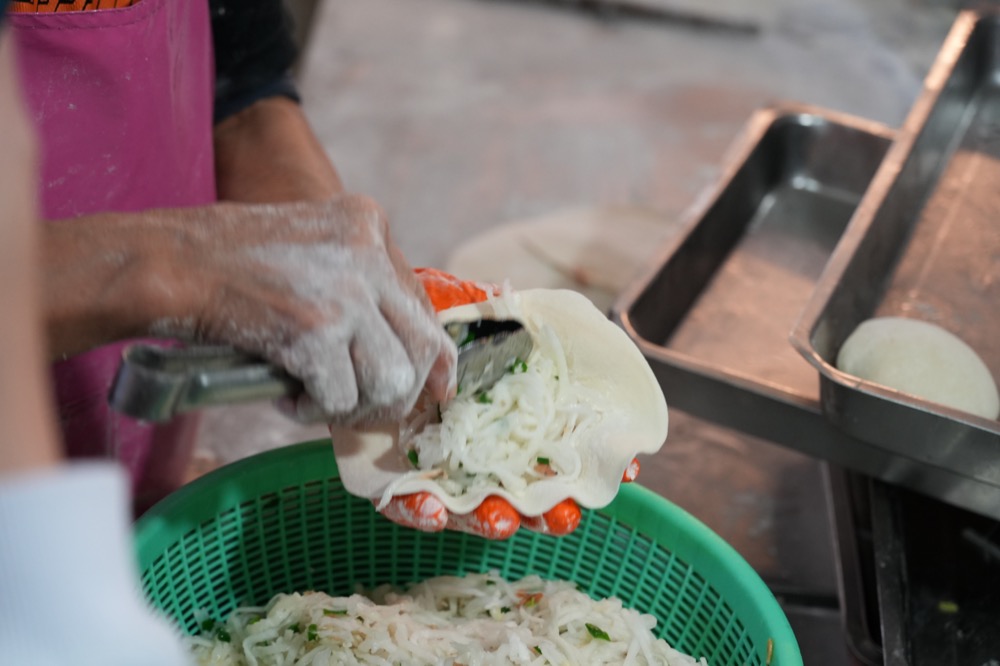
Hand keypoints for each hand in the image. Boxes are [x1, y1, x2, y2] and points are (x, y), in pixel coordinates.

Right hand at [43, 195, 456, 427]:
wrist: (170, 260)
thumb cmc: (231, 258)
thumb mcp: (314, 247)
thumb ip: (362, 284)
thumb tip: (410, 356)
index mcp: (369, 224)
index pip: (425, 305)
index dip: (434, 358)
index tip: (436, 389)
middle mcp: (367, 253)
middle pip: (420, 347)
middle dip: (399, 393)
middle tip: (366, 408)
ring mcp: (344, 292)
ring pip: (390, 380)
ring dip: (356, 405)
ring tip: (319, 401)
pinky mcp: (314, 330)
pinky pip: (340, 397)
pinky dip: (315, 411)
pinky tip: (289, 398)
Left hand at [376, 268, 640, 538]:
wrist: (351, 318)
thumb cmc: (412, 317)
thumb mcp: (454, 306)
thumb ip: (489, 310)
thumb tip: (511, 299)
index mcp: (503, 412)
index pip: (554, 443)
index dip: (588, 458)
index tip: (627, 467)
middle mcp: (473, 444)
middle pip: (520, 486)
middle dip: (546, 507)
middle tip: (565, 514)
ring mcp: (432, 463)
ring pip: (469, 504)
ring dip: (492, 517)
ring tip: (505, 519)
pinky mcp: (386, 476)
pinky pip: (405, 503)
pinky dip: (420, 509)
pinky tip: (432, 508)